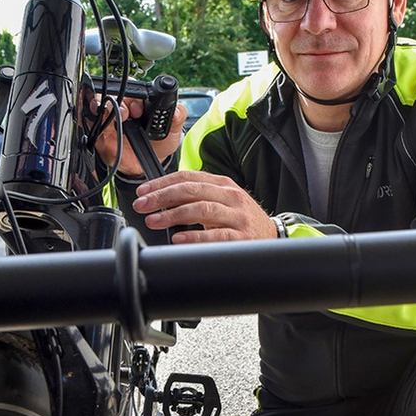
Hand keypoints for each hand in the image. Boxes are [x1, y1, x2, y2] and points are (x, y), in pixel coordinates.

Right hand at [92, 98, 186, 176]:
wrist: (146, 167)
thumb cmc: (158, 144)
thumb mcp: (173, 131)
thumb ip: (177, 118)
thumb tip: (178, 111)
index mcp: (141, 101)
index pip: (135, 88)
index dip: (136, 95)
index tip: (141, 108)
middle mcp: (124, 106)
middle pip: (115, 92)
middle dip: (120, 100)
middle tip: (128, 113)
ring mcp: (111, 118)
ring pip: (100, 102)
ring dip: (105, 106)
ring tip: (114, 115)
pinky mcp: (100, 132)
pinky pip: (92, 122)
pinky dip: (93, 119)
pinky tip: (100, 123)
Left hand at [133, 170, 277, 243]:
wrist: (272, 237)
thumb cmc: (240, 220)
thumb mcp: (220, 201)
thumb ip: (196, 196)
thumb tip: (161, 199)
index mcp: (221, 184)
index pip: (187, 177)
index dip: (162, 183)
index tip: (143, 192)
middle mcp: (230, 196)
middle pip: (191, 190)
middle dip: (162, 197)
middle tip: (142, 205)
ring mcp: (237, 216)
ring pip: (202, 209)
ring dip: (173, 215)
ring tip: (154, 221)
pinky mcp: (241, 237)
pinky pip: (216, 236)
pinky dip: (196, 236)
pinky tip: (179, 238)